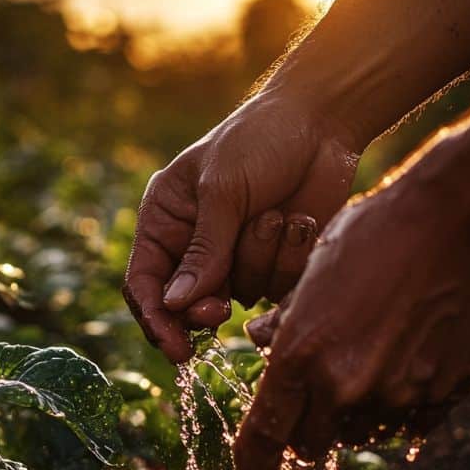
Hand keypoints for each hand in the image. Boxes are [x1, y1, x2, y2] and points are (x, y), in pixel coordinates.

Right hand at [123, 80, 361, 362]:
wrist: (323, 121)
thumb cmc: (260, 140)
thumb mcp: (222, 192)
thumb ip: (202, 252)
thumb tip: (175, 305)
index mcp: (165, 221)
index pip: (145, 284)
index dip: (156, 320)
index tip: (175, 349)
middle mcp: (193, 244)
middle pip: (185, 306)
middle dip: (204, 309)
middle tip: (221, 310)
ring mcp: (233, 256)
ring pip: (234, 297)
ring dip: (256, 264)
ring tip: (274, 215)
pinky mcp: (272, 262)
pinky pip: (273, 289)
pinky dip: (286, 261)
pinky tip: (296, 221)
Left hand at [233, 152, 469, 469]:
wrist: (454, 219)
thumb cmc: (371, 237)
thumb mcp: (309, 273)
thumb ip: (282, 322)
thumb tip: (257, 343)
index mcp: (300, 356)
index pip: (264, 434)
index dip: (253, 464)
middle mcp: (345, 385)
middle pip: (310, 445)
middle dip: (305, 433)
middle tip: (315, 405)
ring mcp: (398, 393)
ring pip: (361, 437)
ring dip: (353, 419)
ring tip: (367, 371)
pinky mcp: (442, 393)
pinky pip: (410, 427)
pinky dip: (400, 410)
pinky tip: (405, 369)